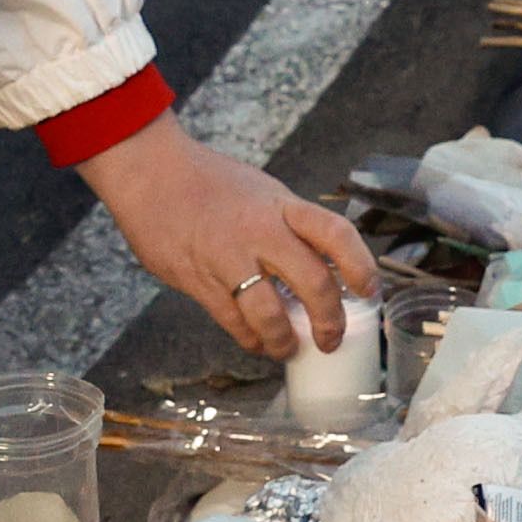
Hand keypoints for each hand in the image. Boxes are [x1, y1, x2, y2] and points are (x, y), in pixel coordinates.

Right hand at [78, 111, 374, 358]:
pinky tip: (255, 340)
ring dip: (285, 341)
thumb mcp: (262, 192)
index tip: (369, 290)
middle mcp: (261, 231)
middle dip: (329, 320)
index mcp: (282, 206)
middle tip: (330, 339)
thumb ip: (290, 225)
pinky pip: (233, 322)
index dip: (360, 265)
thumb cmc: (209, 181)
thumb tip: (321, 263)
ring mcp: (229, 258)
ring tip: (288, 349)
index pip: (335, 233)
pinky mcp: (199, 280)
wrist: (151, 173)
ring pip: (270, 314)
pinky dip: (250, 338)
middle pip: (313, 282)